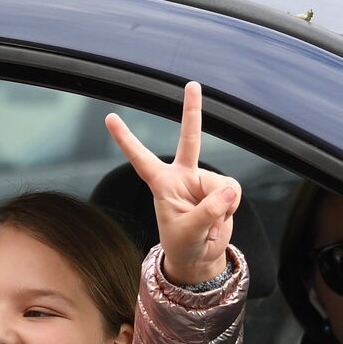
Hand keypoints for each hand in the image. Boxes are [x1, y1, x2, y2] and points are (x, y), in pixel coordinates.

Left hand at [105, 82, 240, 284]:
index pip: (141, 158)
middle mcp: (182, 176)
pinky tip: (220, 221)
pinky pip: (233, 193)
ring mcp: (203, 181)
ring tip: (207, 226)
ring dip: (219, 209)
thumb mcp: (189, 232)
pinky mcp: (222, 189)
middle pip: (189, 139)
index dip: (126, 139)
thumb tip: (228, 192)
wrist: (199, 258)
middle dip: (192, 111)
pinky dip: (230, 209)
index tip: (109, 117)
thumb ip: (207, 212)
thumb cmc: (183, 245)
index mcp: (161, 184)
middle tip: (192, 85)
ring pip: (220, 184)